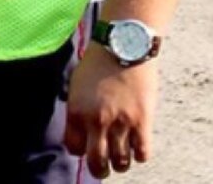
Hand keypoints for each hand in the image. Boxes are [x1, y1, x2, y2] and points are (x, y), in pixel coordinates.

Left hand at [64, 47, 157, 177]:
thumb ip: (77, 107)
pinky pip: (142, 152)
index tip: (84, 148)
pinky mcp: (142, 121)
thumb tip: (79, 127)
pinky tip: (137, 149)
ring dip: (120, 164)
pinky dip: (139, 155)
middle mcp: (96, 121)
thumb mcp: (76, 84)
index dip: (79, 150)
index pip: (73, 148)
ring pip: (120, 161)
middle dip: (99, 169)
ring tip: (121, 160)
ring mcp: (120, 123)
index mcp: (76, 111)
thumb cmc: (97, 62)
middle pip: (97, 162)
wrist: (123, 46)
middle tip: (103, 168)